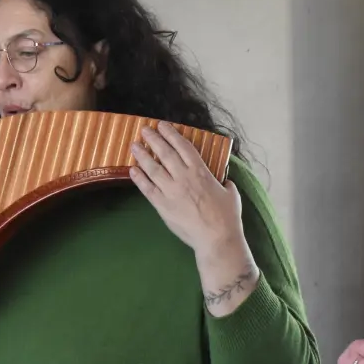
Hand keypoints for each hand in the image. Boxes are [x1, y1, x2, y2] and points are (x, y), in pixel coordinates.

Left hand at [129, 123, 245, 258]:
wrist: (216, 238)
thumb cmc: (227, 217)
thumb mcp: (231, 193)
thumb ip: (225, 183)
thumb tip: (224, 180)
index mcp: (200, 171)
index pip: (183, 146)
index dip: (171, 134)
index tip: (162, 125)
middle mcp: (183, 177)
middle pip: (165, 153)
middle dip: (153, 139)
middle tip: (144, 130)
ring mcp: (171, 191)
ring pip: (153, 168)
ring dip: (142, 155)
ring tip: (134, 146)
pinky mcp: (162, 205)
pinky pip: (147, 189)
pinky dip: (139, 178)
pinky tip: (132, 170)